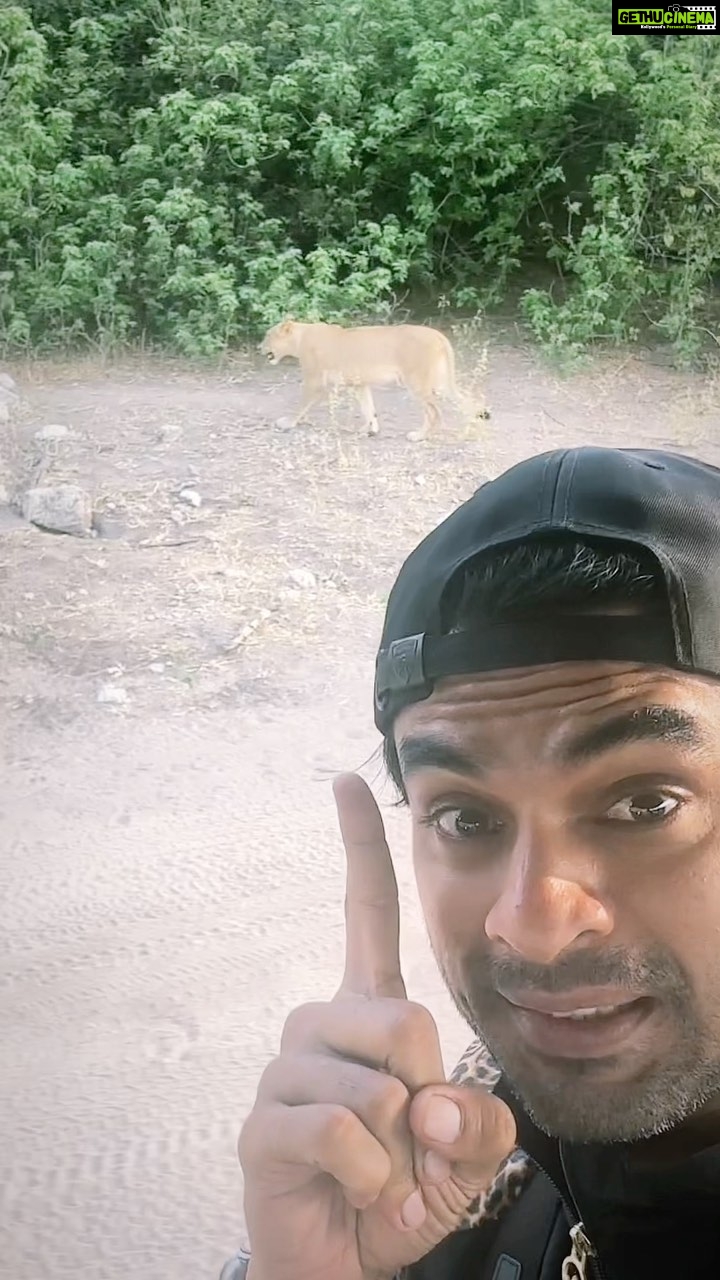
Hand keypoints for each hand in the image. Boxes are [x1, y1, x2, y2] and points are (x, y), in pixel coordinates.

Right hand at [238, 773, 515, 1279]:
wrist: (346, 1261)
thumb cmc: (405, 1188)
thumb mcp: (469, 1153)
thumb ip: (478, 1119)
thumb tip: (425, 1101)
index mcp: (368, 1010)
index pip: (367, 912)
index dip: (361, 846)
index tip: (348, 780)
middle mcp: (321, 1023)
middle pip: (404, 1019)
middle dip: (430, 1096)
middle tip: (412, 1145)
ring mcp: (287, 1071)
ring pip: (378, 1087)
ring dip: (401, 1151)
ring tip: (380, 1174)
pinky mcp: (264, 1125)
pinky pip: (342, 1134)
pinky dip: (371, 1178)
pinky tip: (355, 1191)